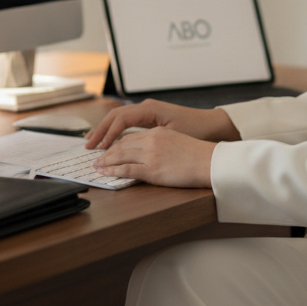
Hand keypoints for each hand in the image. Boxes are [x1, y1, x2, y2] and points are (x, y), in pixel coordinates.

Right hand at [85, 98, 238, 149]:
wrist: (213, 125)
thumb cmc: (196, 129)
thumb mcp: (172, 135)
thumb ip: (149, 139)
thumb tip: (127, 147)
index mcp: (149, 108)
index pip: (120, 119)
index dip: (107, 134)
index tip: (99, 148)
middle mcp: (146, 107)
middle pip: (115, 116)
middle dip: (100, 131)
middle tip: (88, 146)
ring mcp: (148, 111)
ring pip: (119, 118)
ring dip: (106, 130)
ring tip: (95, 143)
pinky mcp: (151, 118)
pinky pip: (127, 122)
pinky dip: (116, 130)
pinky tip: (111, 141)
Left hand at [93, 126, 215, 188]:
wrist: (210, 162)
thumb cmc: (198, 154)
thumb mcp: (177, 140)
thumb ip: (161, 142)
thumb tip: (149, 150)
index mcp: (158, 132)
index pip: (130, 136)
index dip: (116, 142)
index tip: (108, 148)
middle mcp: (151, 140)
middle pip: (122, 144)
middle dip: (107, 151)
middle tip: (96, 157)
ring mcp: (151, 155)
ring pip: (120, 156)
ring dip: (106, 161)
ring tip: (97, 166)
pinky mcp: (152, 169)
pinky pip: (126, 169)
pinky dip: (113, 171)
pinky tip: (105, 173)